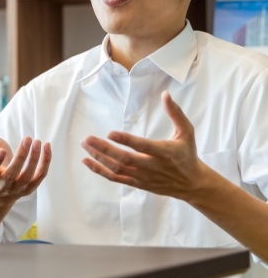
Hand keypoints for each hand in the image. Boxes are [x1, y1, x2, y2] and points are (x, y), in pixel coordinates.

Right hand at [0, 114, 51, 202]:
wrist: (1, 193)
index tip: (1, 150)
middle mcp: (3, 184)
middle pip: (12, 173)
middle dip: (21, 157)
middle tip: (27, 139)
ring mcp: (18, 188)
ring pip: (27, 176)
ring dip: (34, 159)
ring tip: (38, 141)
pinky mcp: (30, 188)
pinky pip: (40, 176)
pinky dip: (45, 162)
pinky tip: (47, 147)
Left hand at [81, 91, 207, 199]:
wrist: (192, 184)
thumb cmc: (187, 154)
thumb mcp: (186, 132)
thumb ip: (175, 113)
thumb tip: (165, 94)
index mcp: (164, 152)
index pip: (142, 146)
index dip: (126, 140)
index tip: (110, 132)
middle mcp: (152, 166)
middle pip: (124, 159)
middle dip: (104, 149)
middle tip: (88, 139)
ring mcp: (143, 177)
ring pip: (117, 169)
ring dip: (99, 158)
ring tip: (85, 145)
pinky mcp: (137, 183)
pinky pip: (116, 178)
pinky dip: (100, 170)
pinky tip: (87, 161)